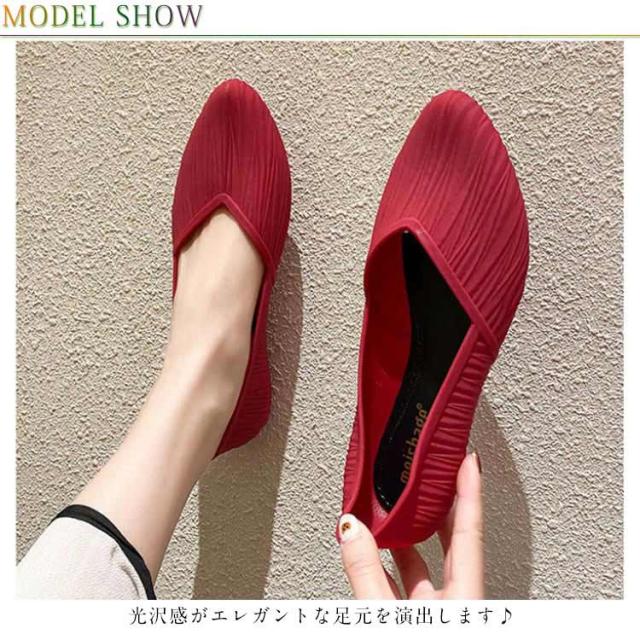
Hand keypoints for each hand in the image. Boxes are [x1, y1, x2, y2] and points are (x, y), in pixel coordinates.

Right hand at [339, 451, 482, 598]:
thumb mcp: (383, 610)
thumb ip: (366, 570)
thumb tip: (352, 528)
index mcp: (463, 595)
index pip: (468, 531)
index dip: (469, 492)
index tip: (468, 460)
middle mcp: (457, 600)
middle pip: (453, 540)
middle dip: (442, 504)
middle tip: (436, 474)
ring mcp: (441, 611)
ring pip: (428, 562)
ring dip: (412, 534)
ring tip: (396, 506)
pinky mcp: (422, 620)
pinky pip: (411, 582)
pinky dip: (394, 562)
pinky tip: (377, 550)